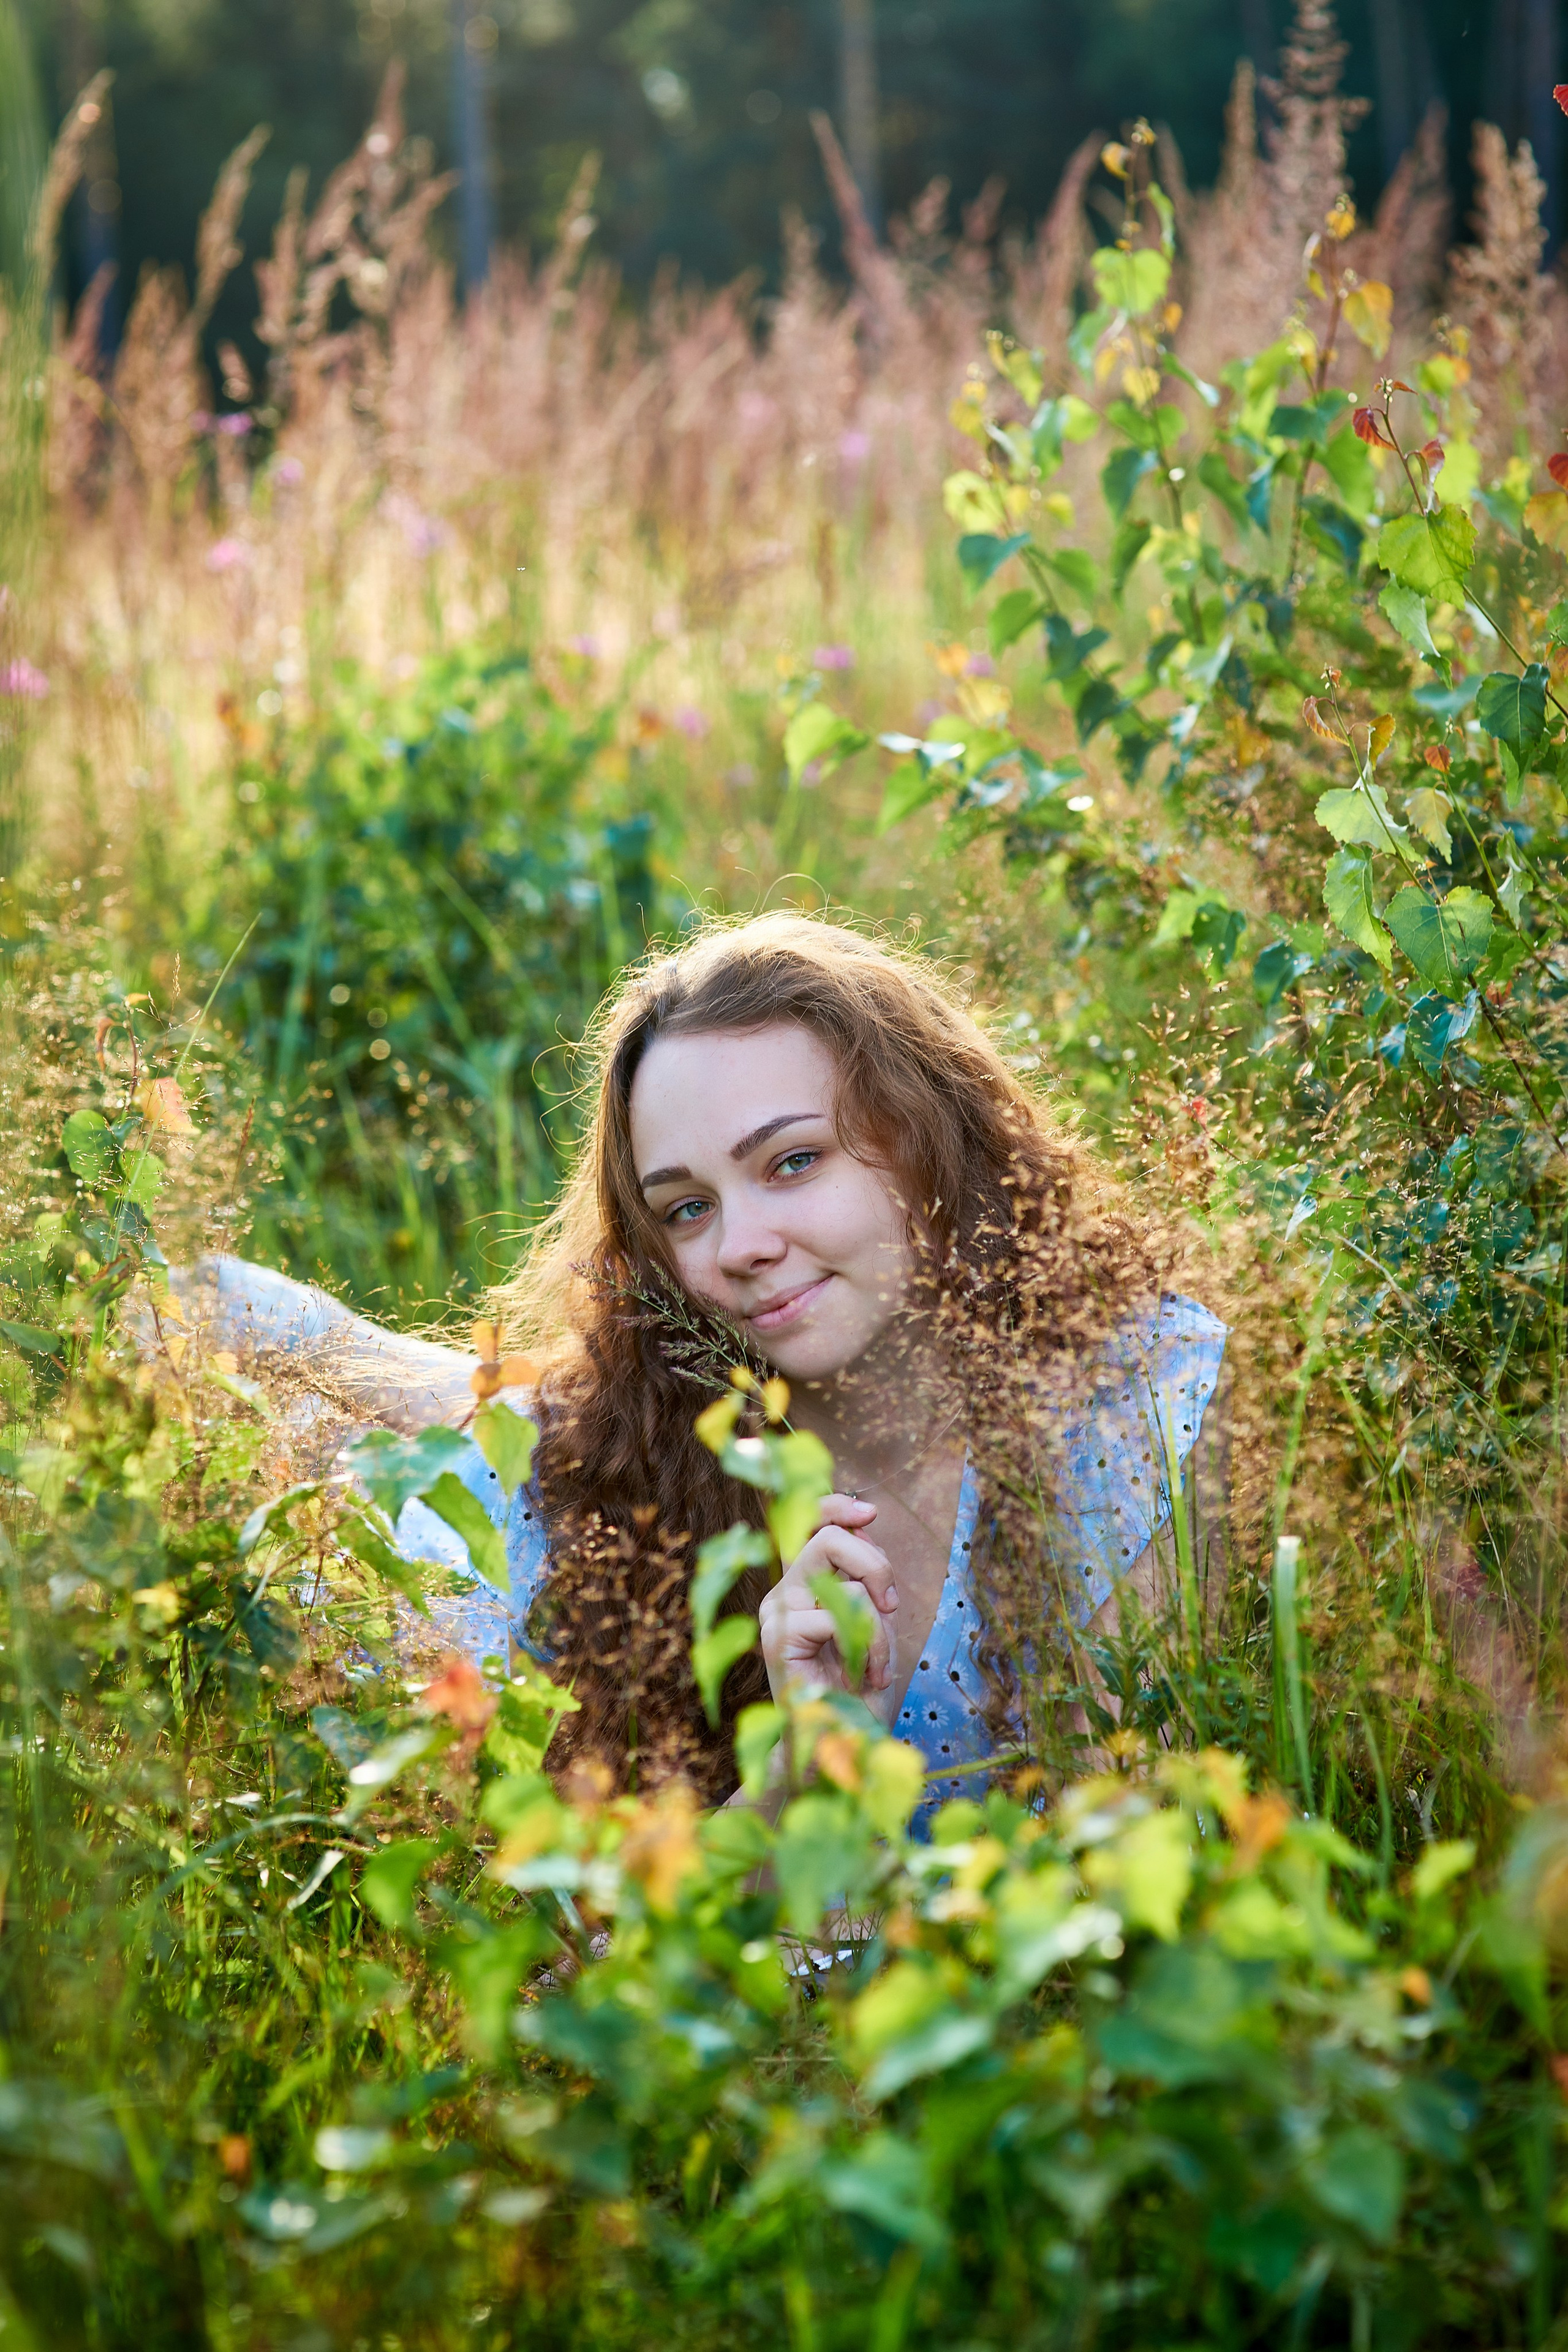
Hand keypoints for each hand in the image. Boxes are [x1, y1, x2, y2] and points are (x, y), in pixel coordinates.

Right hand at [758, 1494, 897, 1701]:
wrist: (837, 1745)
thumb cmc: (857, 1688)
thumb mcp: (869, 1621)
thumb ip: (862, 1576)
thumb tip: (865, 1525)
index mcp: (801, 1584)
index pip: (809, 1523)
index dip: (836, 1506)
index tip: (870, 1513)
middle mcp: (783, 1592)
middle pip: (828, 1536)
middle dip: (874, 1563)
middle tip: (890, 1604)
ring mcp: (776, 1613)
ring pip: (843, 1581)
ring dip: (877, 1624)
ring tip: (877, 1664)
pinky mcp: (779, 1637)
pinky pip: (842, 1617)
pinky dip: (869, 1647)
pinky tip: (864, 1677)